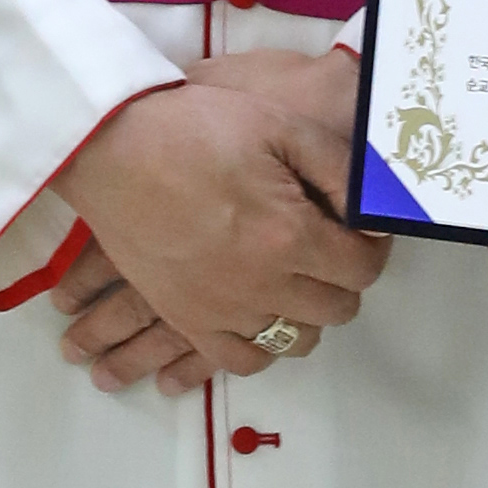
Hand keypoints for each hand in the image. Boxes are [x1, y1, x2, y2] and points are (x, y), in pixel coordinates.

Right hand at [55, 47, 387, 378]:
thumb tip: (376, 216)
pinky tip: (260, 313)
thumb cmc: (196, 127)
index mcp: (290, 235)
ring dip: (306, 312)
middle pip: (337, 309)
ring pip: (295, 340)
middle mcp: (262, 283)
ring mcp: (223, 308)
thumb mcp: (280, 127)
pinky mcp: (186, 317)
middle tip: (324, 248)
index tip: (353, 230)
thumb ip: (340, 171)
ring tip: (293, 279)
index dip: (368, 248)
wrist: (111, 147)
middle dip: (341, 278)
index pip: (363, 269)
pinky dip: (260, 344)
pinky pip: (241, 360)